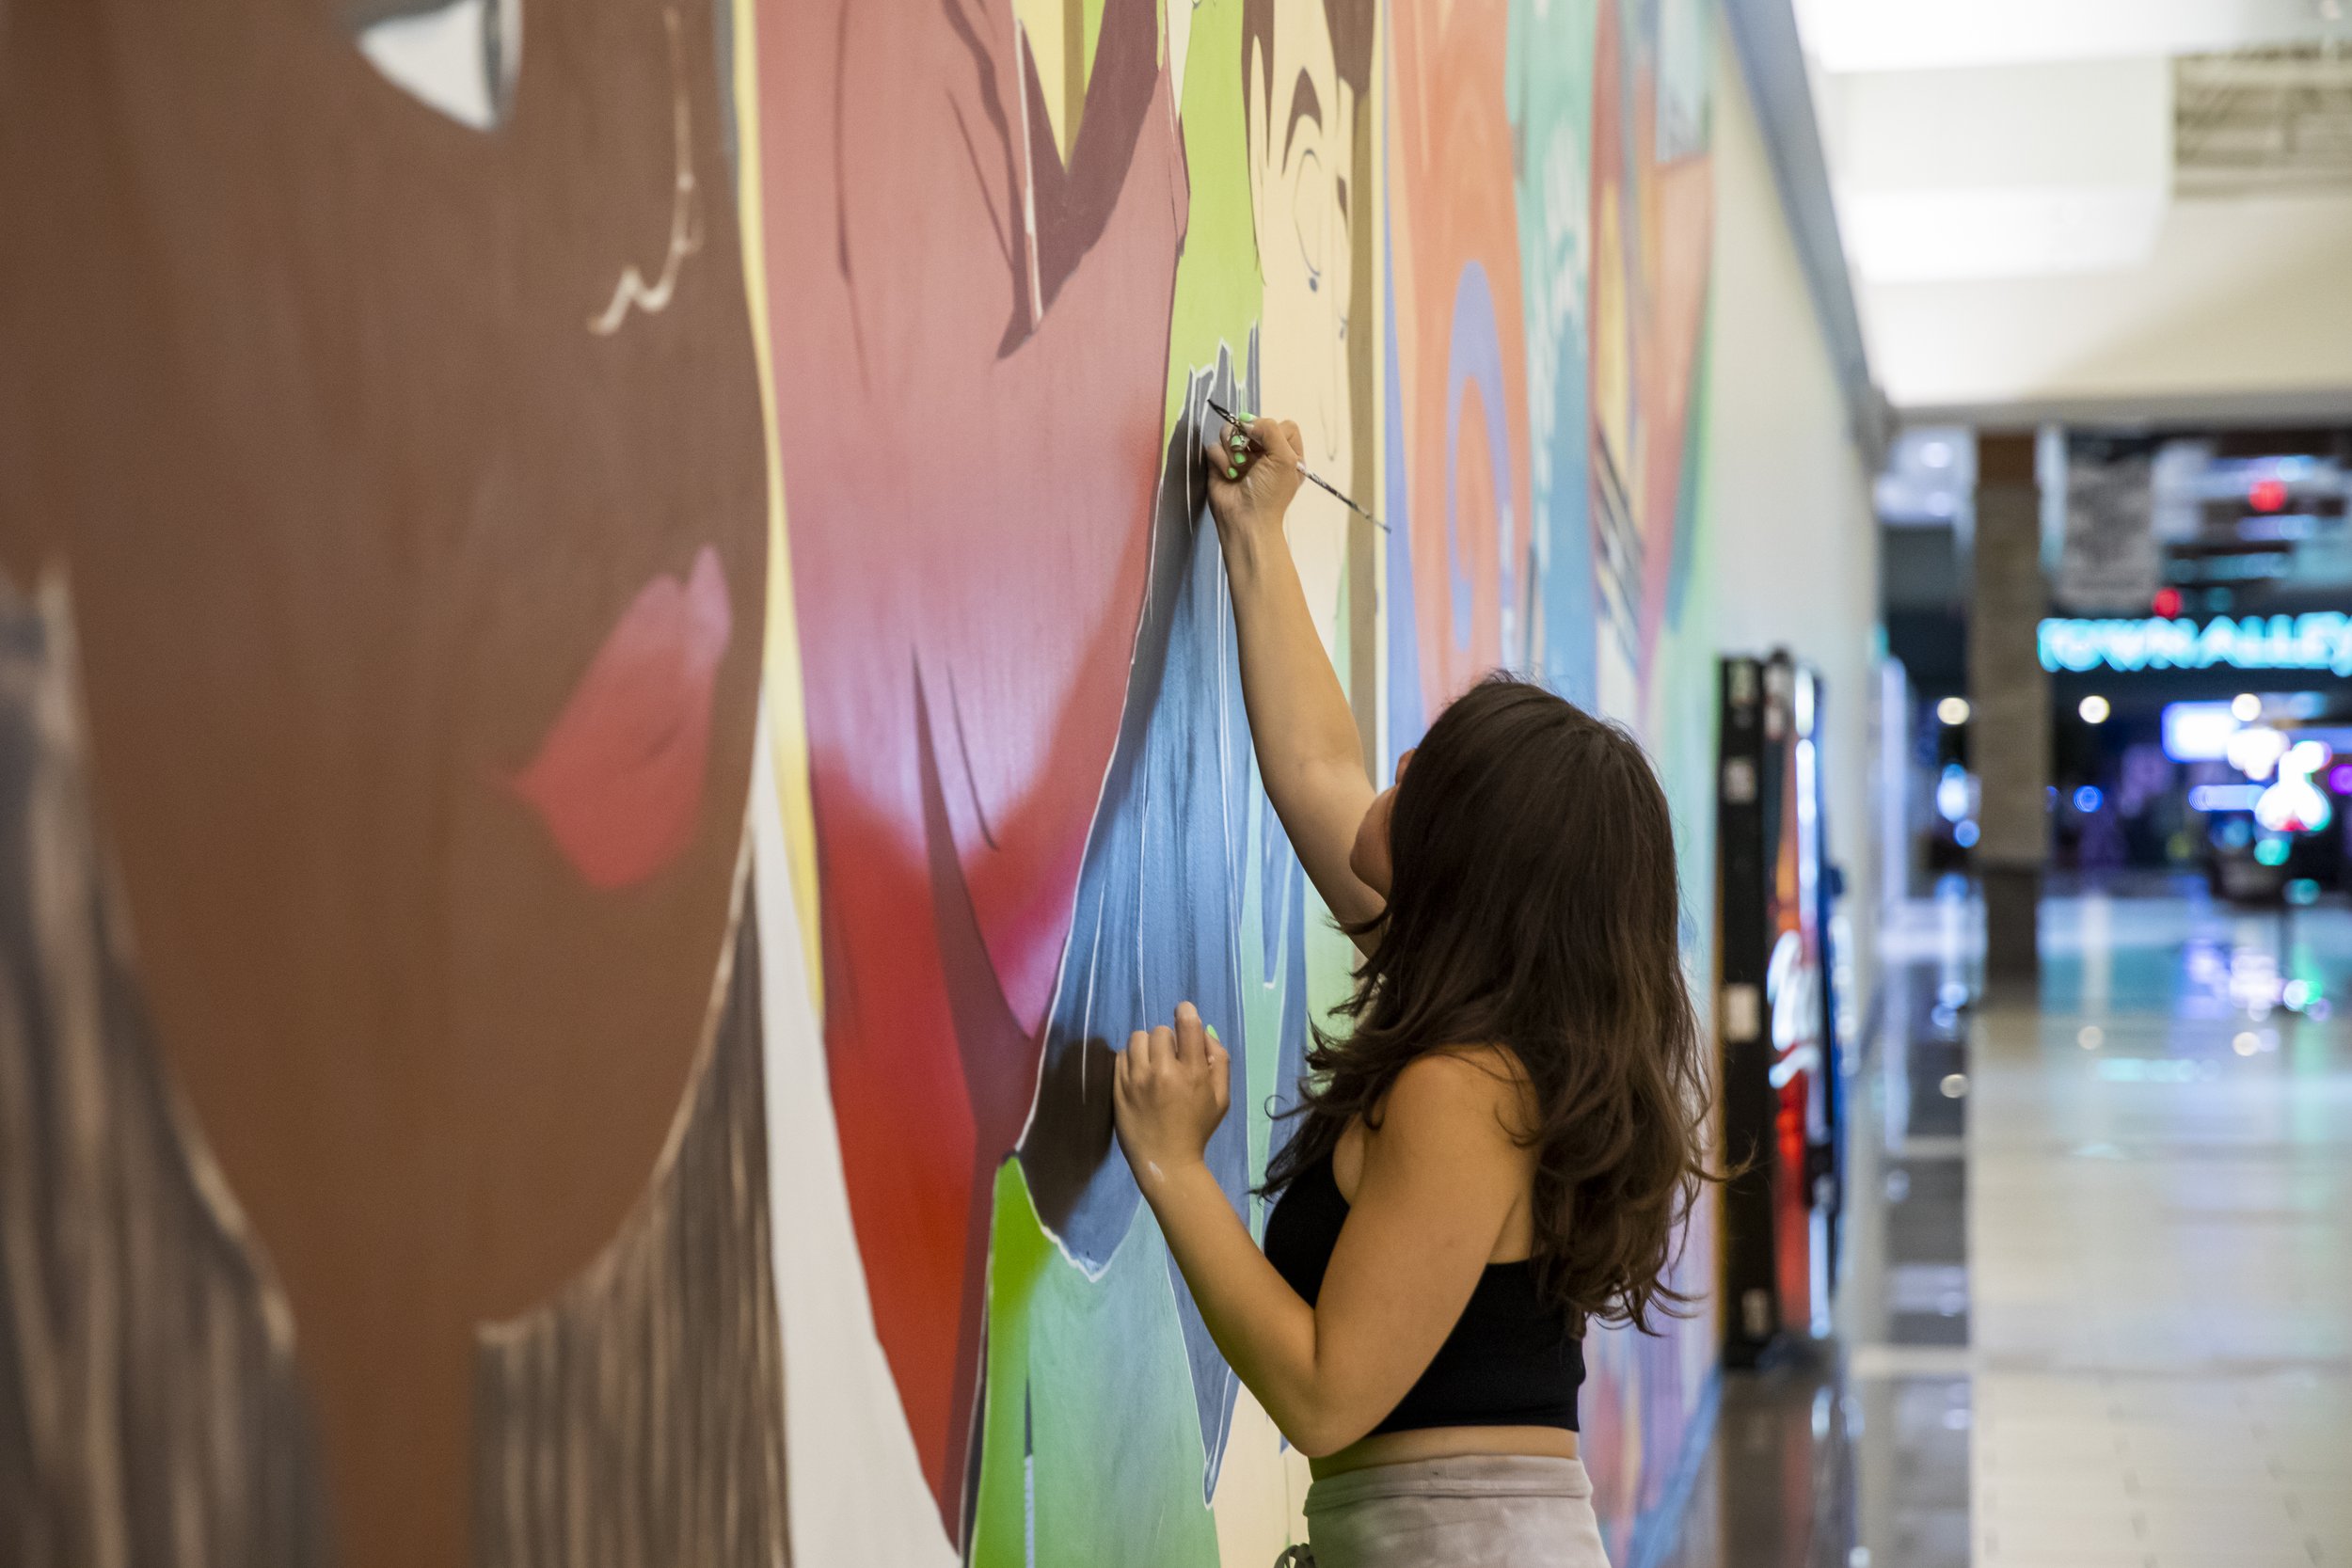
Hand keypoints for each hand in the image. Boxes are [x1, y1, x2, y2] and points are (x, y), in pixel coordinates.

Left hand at [1113, 1000, 1230, 1187]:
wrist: (1167, 1161)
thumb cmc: (1198, 1128)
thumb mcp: (1222, 1097)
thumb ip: (1218, 1061)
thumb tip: (1204, 1031)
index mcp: (1192, 1073)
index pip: (1187, 1024)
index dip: (1186, 1012)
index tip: (1184, 1015)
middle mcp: (1163, 1071)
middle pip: (1160, 1030)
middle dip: (1168, 1040)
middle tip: (1170, 1057)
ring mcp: (1136, 1079)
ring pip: (1137, 1038)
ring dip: (1147, 1046)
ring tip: (1151, 1063)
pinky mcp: (1118, 1087)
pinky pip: (1121, 1055)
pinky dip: (1130, 1059)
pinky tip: (1138, 1075)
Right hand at [1202, 412, 1304, 546]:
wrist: (1246, 520)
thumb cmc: (1270, 493)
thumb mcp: (1284, 459)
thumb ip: (1270, 429)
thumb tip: (1246, 422)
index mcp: (1287, 453)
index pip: (1283, 425)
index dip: (1273, 430)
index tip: (1267, 444)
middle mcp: (1264, 453)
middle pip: (1254, 424)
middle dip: (1249, 437)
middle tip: (1249, 455)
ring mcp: (1241, 457)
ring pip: (1230, 431)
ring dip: (1233, 448)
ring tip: (1238, 467)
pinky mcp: (1220, 462)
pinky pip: (1215, 446)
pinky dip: (1221, 459)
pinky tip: (1228, 474)